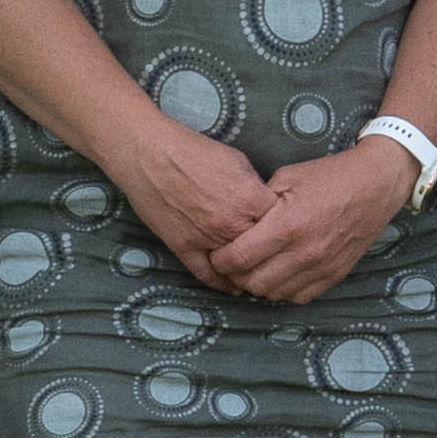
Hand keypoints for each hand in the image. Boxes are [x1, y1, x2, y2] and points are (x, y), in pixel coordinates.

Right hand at [105, 118, 283, 288]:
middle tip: (278, 256)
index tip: (286, 229)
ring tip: (260, 274)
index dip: (286, 226)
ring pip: (238, 268)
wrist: (150, 154)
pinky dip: (223, 283)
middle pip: (264, 251)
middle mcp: (232, 225)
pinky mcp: (184, 248)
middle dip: (272, 253)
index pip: (282, 224)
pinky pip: (208, 275)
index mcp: (250, 200)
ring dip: (250, 272)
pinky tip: (234, 286)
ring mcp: (207, 239)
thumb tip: (266, 204)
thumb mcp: (238, 161)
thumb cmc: (192, 151)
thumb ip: (256, 188)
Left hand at [206, 144, 404, 305]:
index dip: (220, 260)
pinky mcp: (334, 275)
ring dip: (259, 284)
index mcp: (286, 225)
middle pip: (253, 283)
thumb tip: (235, 223)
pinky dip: (283, 289)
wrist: (375, 185)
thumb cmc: (328, 177)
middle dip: (236, 275)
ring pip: (274, 294)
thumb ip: (258, 204)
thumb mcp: (286, 178)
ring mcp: (321, 267)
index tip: (217, 254)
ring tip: (255, 268)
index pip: (239, 259)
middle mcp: (304, 252)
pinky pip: (298, 296)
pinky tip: (280, 272)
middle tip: (232, 263)